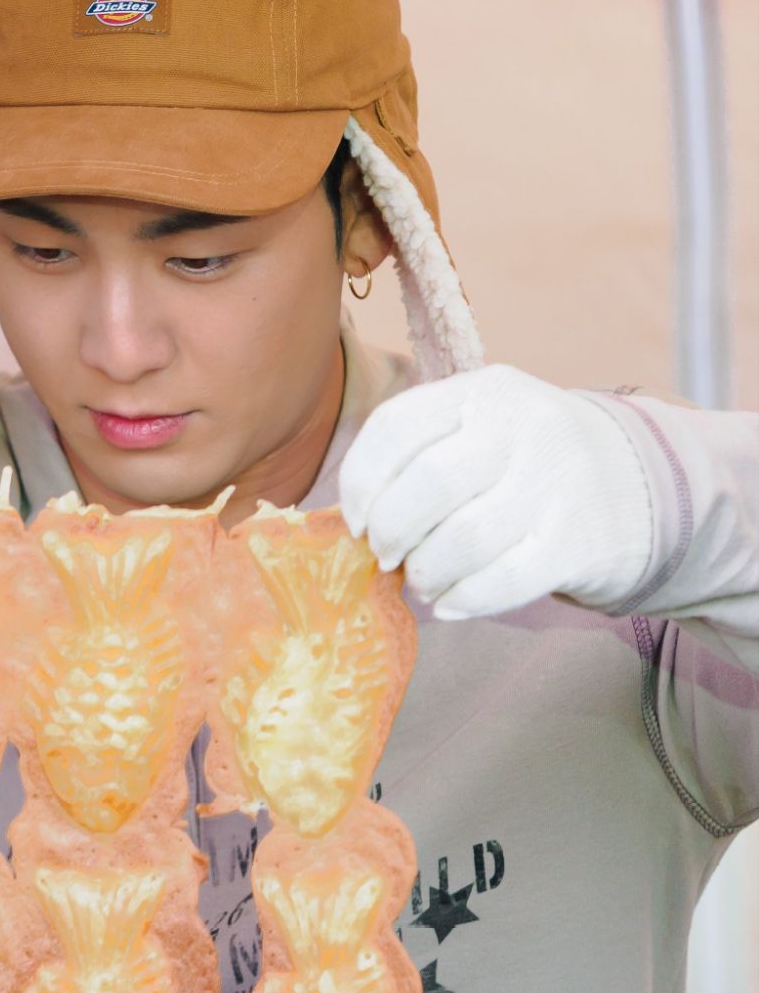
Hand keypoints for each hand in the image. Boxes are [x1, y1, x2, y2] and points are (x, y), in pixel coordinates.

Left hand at [338, 363, 653, 618]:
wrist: (639, 483)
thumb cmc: (529, 463)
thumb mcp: (483, 428)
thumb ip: (421, 455)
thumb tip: (353, 522)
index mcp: (485, 391)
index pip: (396, 427)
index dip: (360, 484)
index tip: (355, 522)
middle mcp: (524, 427)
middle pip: (428, 485)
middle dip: (390, 533)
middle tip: (387, 556)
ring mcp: (557, 484)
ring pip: (463, 540)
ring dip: (426, 573)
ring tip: (423, 579)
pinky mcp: (579, 542)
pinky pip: (502, 582)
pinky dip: (462, 599)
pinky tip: (450, 602)